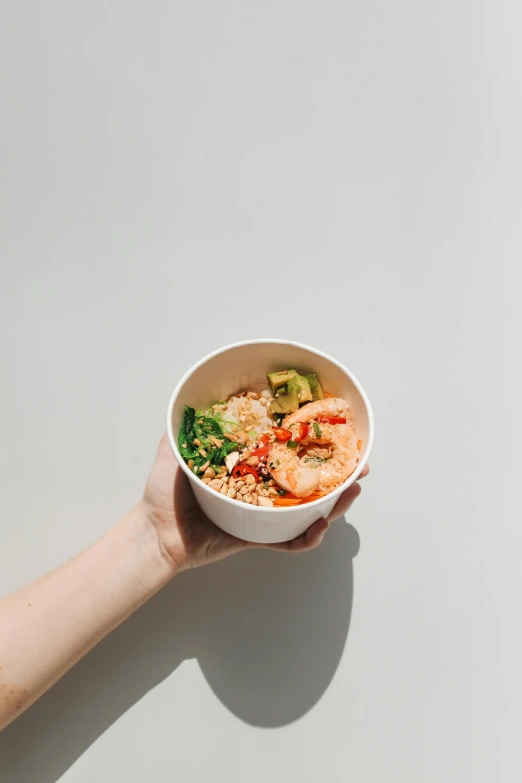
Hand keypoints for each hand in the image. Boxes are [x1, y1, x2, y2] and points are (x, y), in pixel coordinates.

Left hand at [142, 435, 368, 572]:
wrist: (156, 534)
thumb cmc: (164, 497)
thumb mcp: (173, 454)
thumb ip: (181, 432)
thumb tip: (184, 404)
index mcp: (249, 469)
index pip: (288, 454)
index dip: (312, 445)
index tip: (333, 433)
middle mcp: (262, 491)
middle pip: (309, 482)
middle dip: (338, 474)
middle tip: (359, 465)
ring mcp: (264, 516)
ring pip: (309, 511)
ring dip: (335, 503)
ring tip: (350, 491)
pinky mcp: (260, 538)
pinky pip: (291, 541)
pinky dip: (308, 536)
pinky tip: (320, 524)